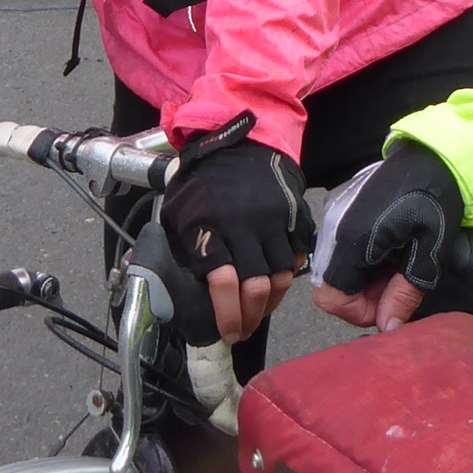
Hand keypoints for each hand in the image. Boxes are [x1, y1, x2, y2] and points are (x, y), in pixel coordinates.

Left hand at [157, 122, 308, 344]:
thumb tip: (174, 292)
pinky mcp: (295, 215)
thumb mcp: (178, 211)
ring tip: (259, 312)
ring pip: (281, 276)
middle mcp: (246, 224)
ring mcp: (274, 219)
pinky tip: (275, 284)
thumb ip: (182, 248)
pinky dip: (288, 275)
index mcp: (211, 225)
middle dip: (251, 317)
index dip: (227, 314)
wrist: (241, 140)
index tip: (227, 332)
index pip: (222, 282)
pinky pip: (297, 256)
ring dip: (270, 302)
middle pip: (257, 287)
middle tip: (244, 330)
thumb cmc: (203, 180)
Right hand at [310, 142, 464, 331]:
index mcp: (353, 239)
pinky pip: (339, 244)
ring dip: (362, 276)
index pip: (332, 297)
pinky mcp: (339, 204)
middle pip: (331, 284)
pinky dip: (360, 256)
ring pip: (335, 266)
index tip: (389, 304)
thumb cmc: (436, 199)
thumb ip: (405, 294)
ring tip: (395, 263)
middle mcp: (334, 226)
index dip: (359, 311)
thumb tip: (389, 327)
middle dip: (362, 295)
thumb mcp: (429, 254)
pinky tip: (388, 246)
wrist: (436, 155)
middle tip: (396, 284)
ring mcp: (333, 212)